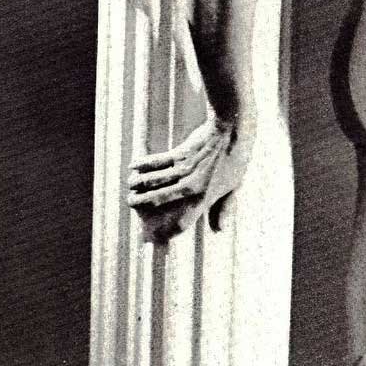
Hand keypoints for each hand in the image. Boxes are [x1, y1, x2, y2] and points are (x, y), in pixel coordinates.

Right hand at [127, 113, 253, 242]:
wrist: (233, 130)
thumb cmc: (235, 159)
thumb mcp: (234, 186)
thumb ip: (224, 209)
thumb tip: (218, 231)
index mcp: (205, 198)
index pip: (182, 222)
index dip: (167, 231)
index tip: (155, 235)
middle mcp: (192, 186)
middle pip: (159, 199)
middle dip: (141, 202)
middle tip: (130, 202)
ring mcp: (185, 169)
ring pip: (154, 179)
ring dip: (138, 183)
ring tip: (130, 185)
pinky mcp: (180, 153)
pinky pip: (157, 161)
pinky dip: (143, 163)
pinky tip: (132, 166)